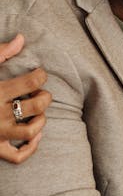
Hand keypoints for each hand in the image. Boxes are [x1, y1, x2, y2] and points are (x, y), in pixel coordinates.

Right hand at [0, 35, 51, 164]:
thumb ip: (0, 53)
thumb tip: (21, 39)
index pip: (31, 81)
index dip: (41, 75)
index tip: (39, 73)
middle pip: (37, 105)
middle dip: (45, 96)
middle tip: (40, 92)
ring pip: (31, 131)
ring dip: (41, 121)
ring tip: (38, 112)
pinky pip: (17, 156)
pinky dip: (30, 148)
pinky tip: (34, 136)